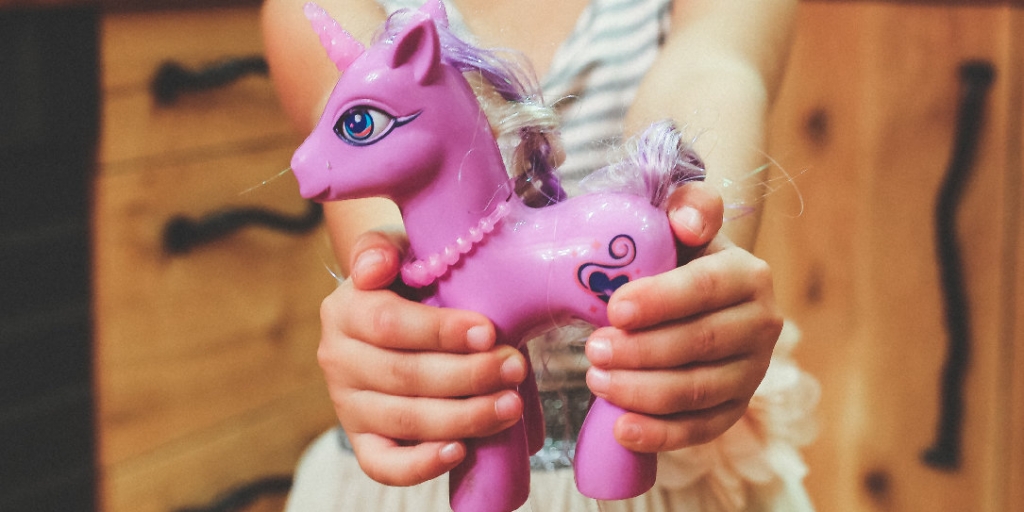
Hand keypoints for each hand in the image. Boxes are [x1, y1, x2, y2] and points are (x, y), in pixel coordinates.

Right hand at [318, 228, 527, 485]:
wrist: (394, 305)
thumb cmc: (408, 276)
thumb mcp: (397, 249)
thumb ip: (380, 247)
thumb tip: (374, 268)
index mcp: (345, 310)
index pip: (389, 324)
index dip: (441, 331)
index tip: (489, 332)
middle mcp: (338, 360)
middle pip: (403, 377)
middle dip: (468, 376)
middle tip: (515, 367)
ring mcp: (348, 404)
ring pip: (403, 421)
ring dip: (463, 418)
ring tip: (509, 405)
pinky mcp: (362, 439)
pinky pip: (383, 464)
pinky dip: (420, 466)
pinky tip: (460, 451)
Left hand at [584, 181, 781, 451]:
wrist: (697, 296)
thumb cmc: (679, 256)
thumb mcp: (681, 222)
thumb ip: (689, 205)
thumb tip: (689, 225)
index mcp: (749, 275)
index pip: (705, 289)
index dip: (660, 301)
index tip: (613, 310)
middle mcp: (762, 325)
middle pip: (700, 344)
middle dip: (641, 351)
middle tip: (591, 350)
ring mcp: (752, 372)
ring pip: (698, 391)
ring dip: (642, 391)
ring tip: (595, 379)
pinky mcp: (735, 408)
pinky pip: (700, 429)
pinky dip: (661, 435)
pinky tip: (621, 428)